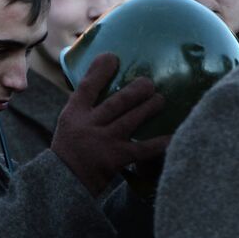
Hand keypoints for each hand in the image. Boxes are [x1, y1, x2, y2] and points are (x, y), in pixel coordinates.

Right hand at [51, 53, 167, 196]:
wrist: (65, 181)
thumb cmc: (71, 147)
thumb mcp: (69, 122)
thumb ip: (86, 104)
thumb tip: (103, 77)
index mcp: (74, 114)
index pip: (87, 87)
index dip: (100, 71)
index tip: (112, 57)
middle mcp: (88, 125)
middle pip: (116, 103)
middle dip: (135, 91)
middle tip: (149, 82)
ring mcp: (103, 142)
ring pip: (130, 120)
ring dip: (148, 108)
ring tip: (160, 100)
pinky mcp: (115, 158)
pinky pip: (141, 149)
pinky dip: (158, 143)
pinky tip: (173, 136)